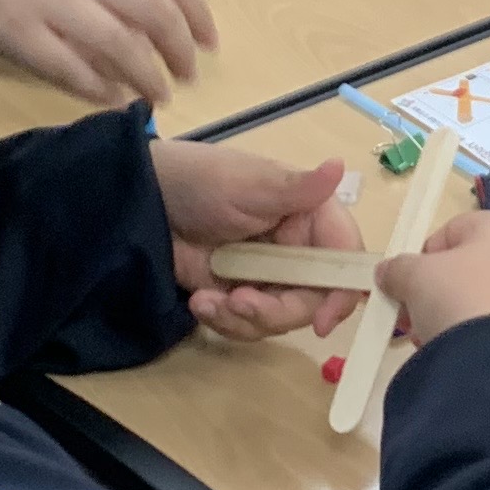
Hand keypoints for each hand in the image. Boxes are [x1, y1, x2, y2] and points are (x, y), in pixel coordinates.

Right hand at [0, 0, 217, 106]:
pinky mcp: (18, 32)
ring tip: (157, 95)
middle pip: (155, 13)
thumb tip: (153, 6)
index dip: (198, 12)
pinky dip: (99, 90)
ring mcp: (51, 0)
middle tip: (187, 74)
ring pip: (120, 47)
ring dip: (148, 78)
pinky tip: (112, 99)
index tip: (209, 41)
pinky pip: (71, 70)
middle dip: (180, 50)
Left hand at [153, 143, 363, 341]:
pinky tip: (199, 302)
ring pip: (278, 320)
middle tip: (238, 303)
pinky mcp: (239, 296)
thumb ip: (296, 189)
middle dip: (275, 312)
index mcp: (311, 219)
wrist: (144, 202)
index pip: (344, 261)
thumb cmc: (201, 181)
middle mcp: (298, 251)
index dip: (341, 294)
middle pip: (312, 301)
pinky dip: (224, 321)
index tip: (322, 322)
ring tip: (206, 300)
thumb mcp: (248, 185)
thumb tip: (340, 163)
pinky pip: (247, 325)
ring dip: (242, 319)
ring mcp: (268, 277)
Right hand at [381, 209, 489, 342]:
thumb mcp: (415, 278)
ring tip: (439, 343)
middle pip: (471, 266)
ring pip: (489, 296)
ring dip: (459, 316)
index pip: (451, 231)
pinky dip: (488, 334)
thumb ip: (398, 269)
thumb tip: (389, 272)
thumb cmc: (460, 299)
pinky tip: (469, 355)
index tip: (408, 289)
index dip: (423, 259)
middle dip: (439, 293)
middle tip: (417, 321)